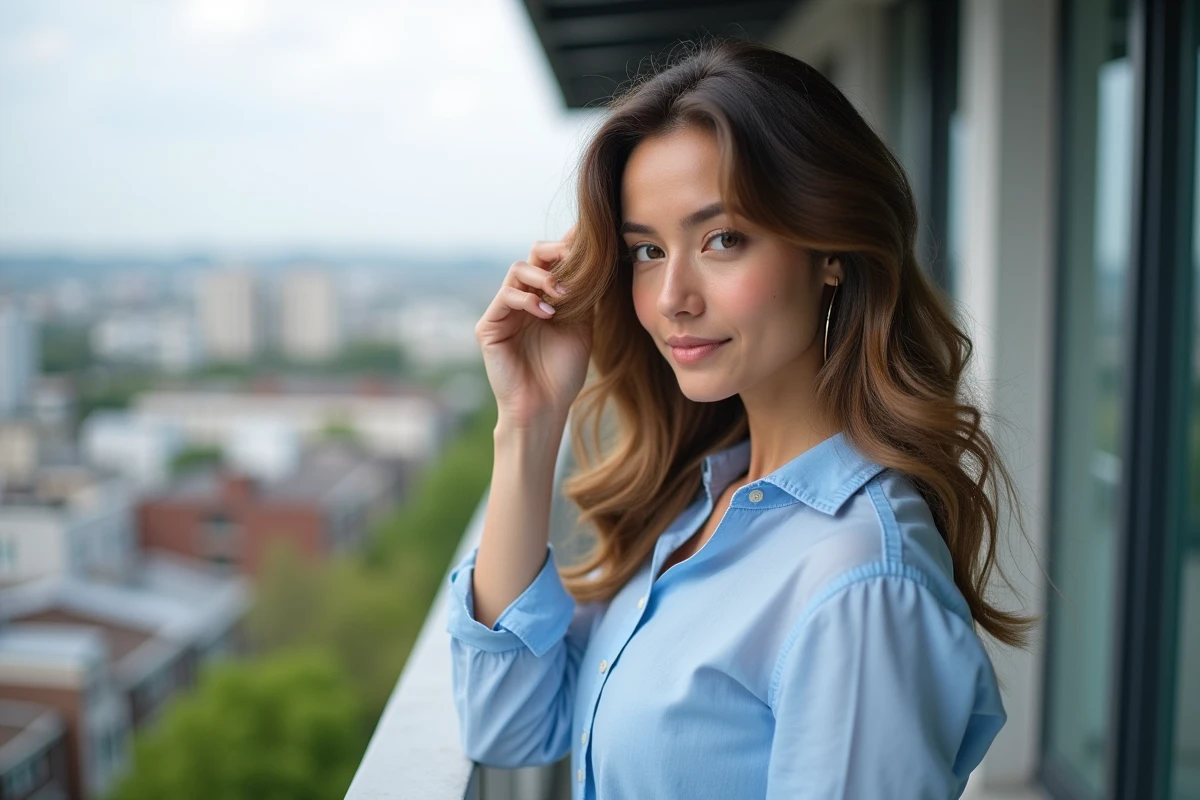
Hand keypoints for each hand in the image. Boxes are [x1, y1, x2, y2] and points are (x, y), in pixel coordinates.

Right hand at [475, 225, 592, 430]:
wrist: (545, 406)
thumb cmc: (563, 372)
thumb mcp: (582, 326)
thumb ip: (584, 294)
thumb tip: (597, 258)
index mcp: (543, 297)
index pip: (551, 262)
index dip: (567, 245)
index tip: (588, 234)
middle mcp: (522, 299)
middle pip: (533, 256)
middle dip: (555, 251)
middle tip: (575, 256)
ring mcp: (503, 311)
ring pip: (518, 270)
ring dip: (544, 276)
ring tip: (564, 294)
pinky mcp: (489, 326)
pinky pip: (506, 296)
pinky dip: (528, 300)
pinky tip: (547, 314)